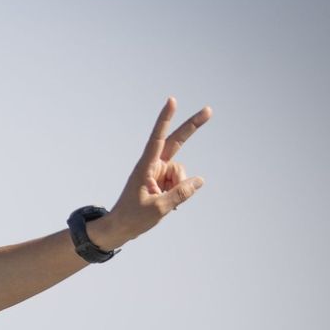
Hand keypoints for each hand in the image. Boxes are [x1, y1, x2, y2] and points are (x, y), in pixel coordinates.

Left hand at [100, 97, 210, 247]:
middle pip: (176, 142)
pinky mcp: (162, 180)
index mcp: (146, 166)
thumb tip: (199, 180)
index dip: (166, 119)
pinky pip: (180, 182)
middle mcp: (153, 165)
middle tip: (209, 110)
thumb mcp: (158, 208)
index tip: (172, 101)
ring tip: (163, 201)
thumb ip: (180, 193)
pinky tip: (167, 202)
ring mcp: (158, 172)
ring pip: (181, 172)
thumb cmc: (133, 217)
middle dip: (192, 127)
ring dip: (179, 187)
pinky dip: (178, 192)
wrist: (120, 228)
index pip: (157, 138)